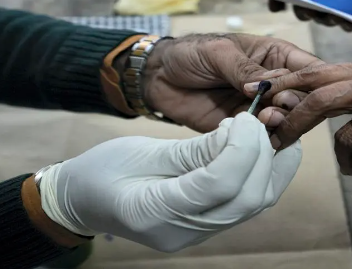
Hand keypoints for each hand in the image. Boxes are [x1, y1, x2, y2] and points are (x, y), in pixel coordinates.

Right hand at [39, 113, 301, 252]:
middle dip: (260, 153)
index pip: (219, 185)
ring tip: (258, 130)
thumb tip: (241, 133)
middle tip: (254, 119)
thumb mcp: (143, 151)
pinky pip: (247, 201)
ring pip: (256, 203)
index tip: (245, 117)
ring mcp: (198, 233)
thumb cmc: (102, 171)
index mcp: (156, 213)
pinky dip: (262, 172)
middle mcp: (184, 232)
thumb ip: (195, 149)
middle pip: (248, 198)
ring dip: (269, 163)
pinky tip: (256, 145)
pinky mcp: (208, 224)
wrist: (82, 200)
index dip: (241, 148)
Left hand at [143, 33, 322, 132]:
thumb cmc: (190, 54)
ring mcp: (263, 108)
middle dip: (299, 104)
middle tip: (279, 104)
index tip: (308, 90)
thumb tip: (274, 83)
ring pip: (289, 121)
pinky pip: (266, 137)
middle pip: (305, 99)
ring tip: (266, 117)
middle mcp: (276, 84)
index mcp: (277, 57)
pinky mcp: (246, 128)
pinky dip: (267, 137)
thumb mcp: (219, 53)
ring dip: (284, 122)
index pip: (310, 69)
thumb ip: (246, 69)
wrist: (158, 78)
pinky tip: (257, 130)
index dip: (316, 81)